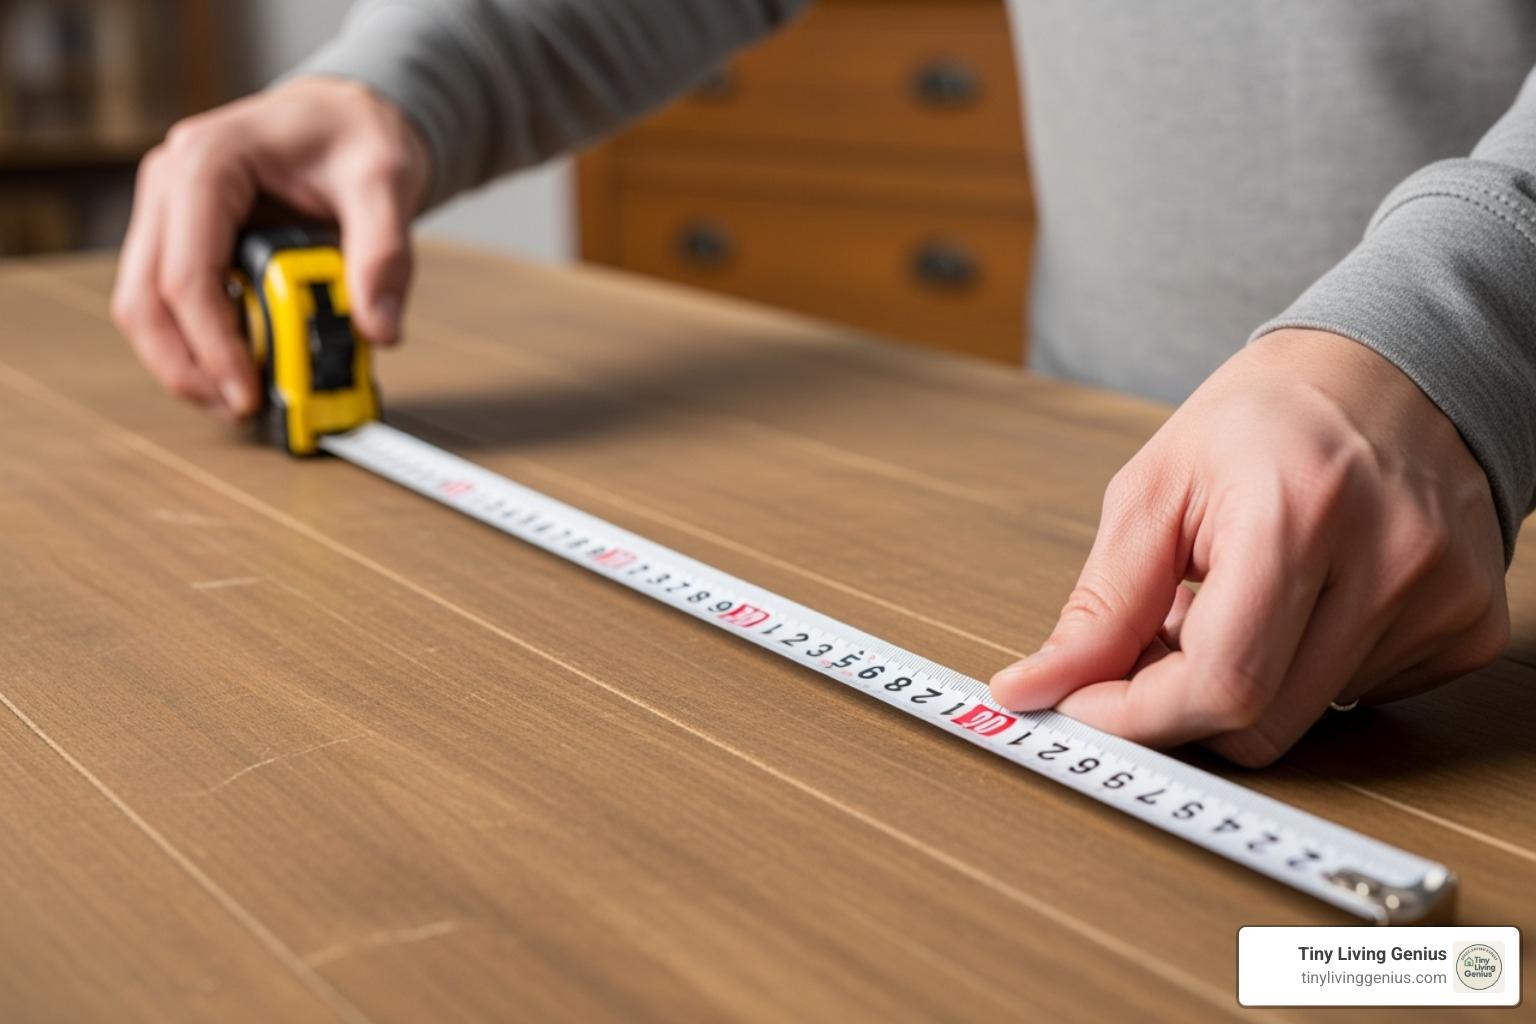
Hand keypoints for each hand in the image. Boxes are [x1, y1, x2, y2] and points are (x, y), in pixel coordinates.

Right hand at [111, 77, 430, 420]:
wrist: (349, 116)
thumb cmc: (358, 135)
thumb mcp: (387, 184)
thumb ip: (385, 255)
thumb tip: (380, 329)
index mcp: (208, 161)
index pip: (188, 272)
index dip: (213, 343)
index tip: (249, 391)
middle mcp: (171, 183)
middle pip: (146, 297)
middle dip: (188, 366)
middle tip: (241, 409)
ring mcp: (168, 212)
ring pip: (145, 305)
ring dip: (186, 362)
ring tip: (242, 399)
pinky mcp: (181, 237)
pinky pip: (170, 302)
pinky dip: (198, 343)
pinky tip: (240, 368)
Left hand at [990, 328, 1508, 766]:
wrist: (1383, 372)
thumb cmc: (1263, 420)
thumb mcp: (1153, 490)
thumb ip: (1100, 605)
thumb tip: (1037, 687)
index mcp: (1297, 513)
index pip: (1220, 683)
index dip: (1135, 715)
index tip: (1084, 705)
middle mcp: (1386, 560)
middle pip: (1260, 722)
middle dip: (1180, 702)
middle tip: (1156, 640)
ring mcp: (1440, 599)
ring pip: (1304, 719)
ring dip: (1242, 681)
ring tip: (1233, 600)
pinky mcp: (1470, 626)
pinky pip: (1359, 701)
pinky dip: (1304, 672)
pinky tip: (1300, 606)